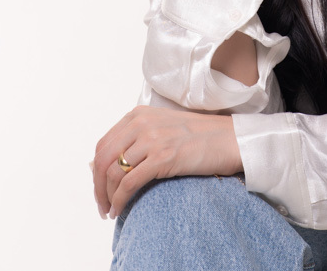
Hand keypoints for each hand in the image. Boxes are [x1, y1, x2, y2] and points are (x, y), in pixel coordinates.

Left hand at [91, 105, 242, 219]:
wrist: (230, 139)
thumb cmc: (200, 137)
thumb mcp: (163, 128)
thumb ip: (138, 139)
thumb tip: (110, 165)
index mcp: (138, 115)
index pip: (103, 145)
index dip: (95, 171)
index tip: (99, 188)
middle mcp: (141, 124)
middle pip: (103, 159)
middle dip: (97, 187)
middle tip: (101, 205)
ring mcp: (152, 140)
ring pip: (113, 172)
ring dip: (107, 197)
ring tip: (110, 211)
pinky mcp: (163, 158)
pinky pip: (129, 183)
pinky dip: (119, 200)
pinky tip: (119, 210)